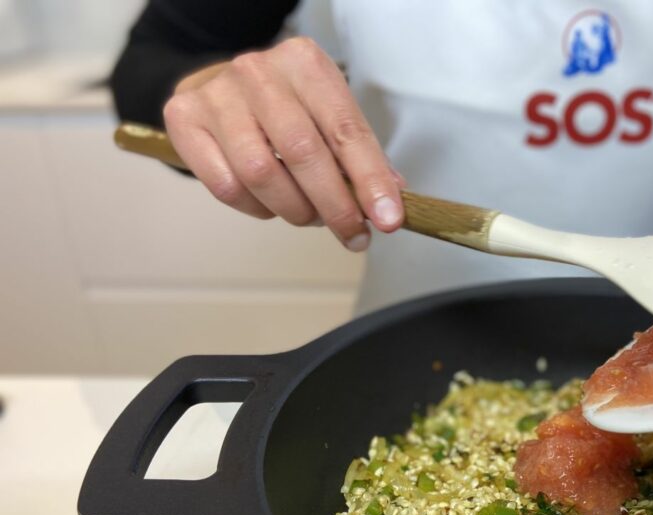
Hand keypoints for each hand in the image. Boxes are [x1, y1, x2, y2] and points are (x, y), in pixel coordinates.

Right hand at [163, 37, 403, 250]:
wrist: (220, 88)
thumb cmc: (286, 109)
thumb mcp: (328, 117)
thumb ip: (360, 157)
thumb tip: (391, 203)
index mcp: (304, 64)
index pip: (345, 130)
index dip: (370, 181)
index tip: (388, 220)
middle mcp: (258, 72)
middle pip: (302, 153)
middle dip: (335, 206)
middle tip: (353, 234)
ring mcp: (217, 94)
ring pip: (261, 173)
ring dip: (295, 210)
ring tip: (309, 216)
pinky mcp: (184, 119)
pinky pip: (226, 186)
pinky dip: (257, 208)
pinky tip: (270, 204)